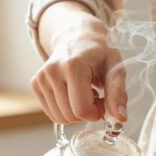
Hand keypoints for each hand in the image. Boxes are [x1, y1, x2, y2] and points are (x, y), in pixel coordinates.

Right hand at [31, 2, 126, 123]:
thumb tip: (120, 118)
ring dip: (76, 113)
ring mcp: (41, 78)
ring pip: (60, 118)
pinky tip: (73, 94)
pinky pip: (52, 114)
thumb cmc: (99, 54)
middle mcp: (53, 71)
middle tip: (95, 97)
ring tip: (84, 94)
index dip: (96, 113)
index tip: (103, 102)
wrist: (77, 38)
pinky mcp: (35, 84)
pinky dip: (65, 110)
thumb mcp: (115, 69)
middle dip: (87, 113)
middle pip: (71, 116)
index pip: (82, 110)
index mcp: (73, 66)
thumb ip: (118, 93)